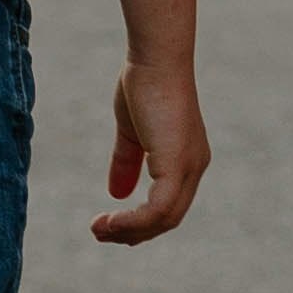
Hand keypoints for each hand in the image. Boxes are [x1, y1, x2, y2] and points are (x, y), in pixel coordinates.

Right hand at [92, 52, 208, 243]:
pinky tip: (111, 221)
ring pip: (163, 219)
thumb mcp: (131, 131)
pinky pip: (157, 210)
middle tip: (100, 233)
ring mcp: (188, 167)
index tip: (111, 225)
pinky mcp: (177, 165)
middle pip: (168, 218)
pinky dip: (133, 222)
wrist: (156, 59)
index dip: (141, 221)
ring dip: (129, 231)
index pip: (169, 205)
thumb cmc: (144, 84)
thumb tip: (116, 195)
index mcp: (186, 159)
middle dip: (133, 232)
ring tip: (99, 230)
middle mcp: (193, 167)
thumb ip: (127, 162)